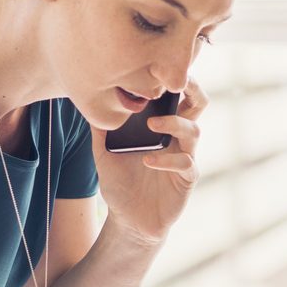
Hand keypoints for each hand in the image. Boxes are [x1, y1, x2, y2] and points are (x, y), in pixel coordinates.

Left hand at [93, 80, 207, 243]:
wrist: (128, 221)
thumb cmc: (120, 184)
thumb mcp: (103, 152)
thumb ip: (100, 128)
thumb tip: (88, 99)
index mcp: (161, 127)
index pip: (175, 95)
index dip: (174, 79)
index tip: (160, 65)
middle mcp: (177, 138)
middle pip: (198, 104)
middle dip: (192, 89)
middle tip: (177, 80)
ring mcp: (185, 158)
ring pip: (194, 131)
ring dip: (174, 123)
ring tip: (152, 124)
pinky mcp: (186, 179)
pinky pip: (186, 163)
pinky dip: (167, 160)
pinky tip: (148, 160)